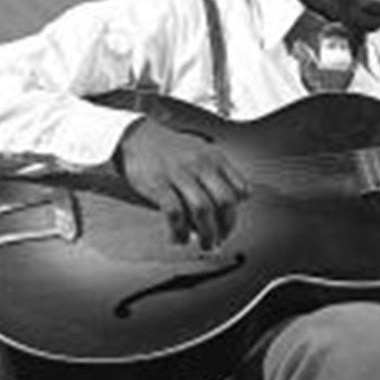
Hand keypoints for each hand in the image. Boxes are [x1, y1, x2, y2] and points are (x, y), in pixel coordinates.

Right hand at [114, 116, 252, 249]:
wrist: (138, 134)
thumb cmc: (172, 149)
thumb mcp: (203, 152)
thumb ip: (218, 175)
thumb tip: (230, 206)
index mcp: (216, 158)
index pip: (241, 189)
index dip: (238, 210)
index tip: (230, 222)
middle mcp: (201, 165)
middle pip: (225, 202)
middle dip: (227, 227)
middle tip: (221, 240)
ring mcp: (180, 174)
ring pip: (202, 210)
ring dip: (207, 234)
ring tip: (205, 245)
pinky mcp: (158, 184)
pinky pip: (174, 213)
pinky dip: (179, 231)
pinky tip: (179, 238)